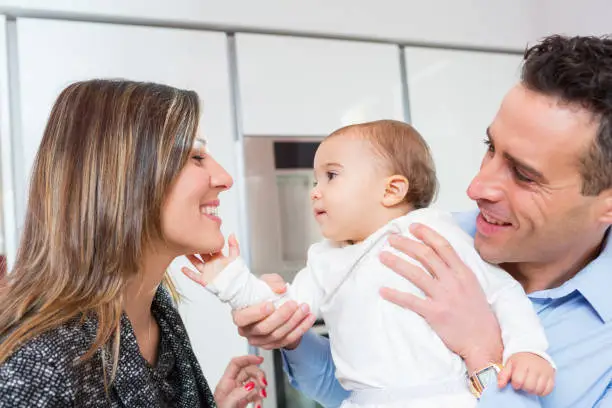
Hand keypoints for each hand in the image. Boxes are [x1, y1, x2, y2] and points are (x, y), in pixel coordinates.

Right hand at [181, 234, 239, 285]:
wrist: (236, 287)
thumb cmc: (237, 274)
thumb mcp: (236, 258)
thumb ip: (234, 246)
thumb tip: (232, 235)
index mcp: (219, 258)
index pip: (210, 247)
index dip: (206, 241)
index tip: (201, 234)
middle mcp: (212, 263)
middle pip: (201, 254)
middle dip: (196, 247)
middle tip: (190, 240)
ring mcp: (207, 271)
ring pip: (196, 263)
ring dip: (190, 258)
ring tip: (184, 251)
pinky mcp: (204, 280)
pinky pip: (194, 276)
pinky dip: (188, 273)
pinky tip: (183, 269)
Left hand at [214, 355, 267, 407]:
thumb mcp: (227, 404)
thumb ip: (238, 393)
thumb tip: (250, 384)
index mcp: (225, 383)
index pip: (236, 363)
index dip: (248, 358)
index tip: (259, 360)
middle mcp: (232, 386)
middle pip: (248, 371)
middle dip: (259, 375)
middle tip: (264, 384)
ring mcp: (238, 393)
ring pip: (254, 382)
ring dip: (261, 388)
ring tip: (262, 396)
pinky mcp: (243, 401)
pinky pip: (255, 394)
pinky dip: (260, 398)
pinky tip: (259, 404)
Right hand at [232, 275, 315, 349]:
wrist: (269, 302)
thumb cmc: (262, 293)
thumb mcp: (265, 282)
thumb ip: (272, 283)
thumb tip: (281, 288)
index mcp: (240, 316)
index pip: (243, 318)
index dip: (257, 313)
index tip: (270, 305)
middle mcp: (247, 331)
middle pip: (264, 328)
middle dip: (282, 316)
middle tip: (293, 304)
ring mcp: (260, 340)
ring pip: (278, 335)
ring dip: (294, 322)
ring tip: (304, 309)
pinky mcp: (273, 344)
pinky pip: (288, 340)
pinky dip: (301, 329)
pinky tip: (308, 319)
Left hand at [378, 224, 502, 372]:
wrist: (484, 341)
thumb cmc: (478, 315)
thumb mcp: (473, 286)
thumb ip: (458, 271)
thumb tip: (441, 257)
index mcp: (463, 272)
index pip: (443, 246)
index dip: (426, 234)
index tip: (412, 226)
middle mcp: (453, 281)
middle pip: (426, 255)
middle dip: (406, 244)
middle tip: (391, 238)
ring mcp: (444, 297)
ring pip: (416, 273)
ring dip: (397, 262)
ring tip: (382, 256)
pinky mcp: (435, 313)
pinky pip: (411, 300)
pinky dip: (395, 295)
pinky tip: (382, 290)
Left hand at [498, 352, 554, 395]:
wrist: (533, 351)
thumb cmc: (519, 360)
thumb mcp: (509, 364)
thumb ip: (503, 375)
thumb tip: (500, 386)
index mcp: (523, 363)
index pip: (518, 381)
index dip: (515, 384)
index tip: (515, 382)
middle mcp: (536, 367)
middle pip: (529, 387)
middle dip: (524, 387)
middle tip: (523, 383)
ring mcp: (545, 372)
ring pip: (539, 389)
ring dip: (533, 390)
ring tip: (529, 385)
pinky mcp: (552, 376)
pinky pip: (548, 390)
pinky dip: (542, 391)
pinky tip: (537, 387)